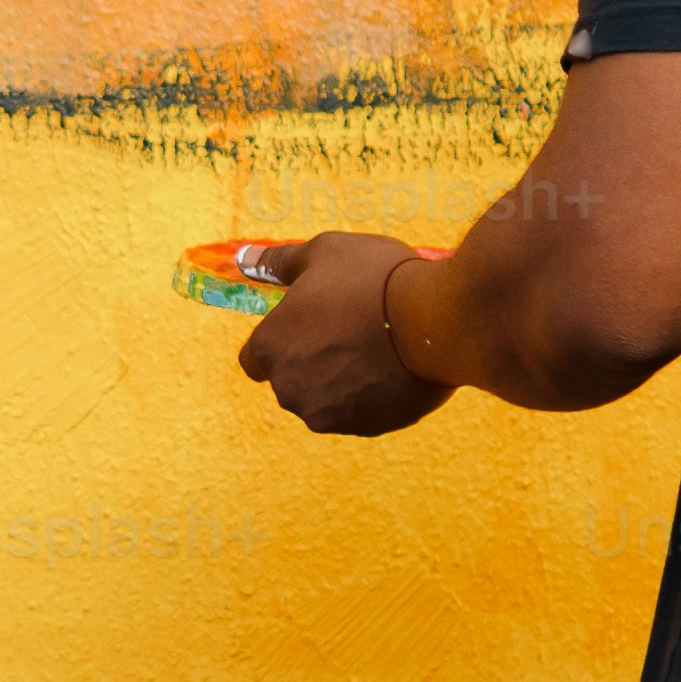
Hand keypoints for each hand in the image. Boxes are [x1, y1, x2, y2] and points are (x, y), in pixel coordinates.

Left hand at [230, 232, 452, 435]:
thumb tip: (245, 259)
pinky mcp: (367, 428)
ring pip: (325, 399)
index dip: (281, 340)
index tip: (307, 324)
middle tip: (348, 328)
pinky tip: (394, 367)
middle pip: (291, 380)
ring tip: (375, 346)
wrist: (435, 321)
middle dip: (311, 360)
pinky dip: (371, 394)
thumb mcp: (322, 253)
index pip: (255, 359)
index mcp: (270, 348)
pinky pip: (361, 411)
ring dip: (341, 380)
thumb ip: (278, 263)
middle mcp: (289, 390)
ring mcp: (329, 415)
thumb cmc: (372, 279)